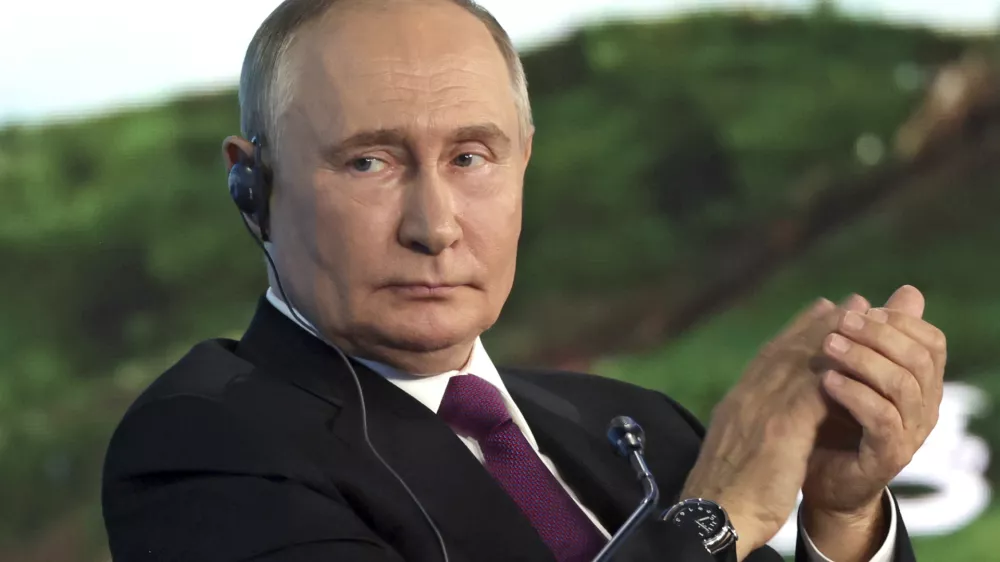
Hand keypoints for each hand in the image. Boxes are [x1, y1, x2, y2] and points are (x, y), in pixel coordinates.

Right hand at [680, 297, 844, 559]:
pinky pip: (815, 391)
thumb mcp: (736, 449)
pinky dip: (838, 372)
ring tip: (864, 318)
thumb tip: (762, 421)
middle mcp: (747, 396)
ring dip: (837, 337)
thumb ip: (752, 426)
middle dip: (823, 323)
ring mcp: (761, 409)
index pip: (770, 356)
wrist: (714, 515)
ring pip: (803, 361)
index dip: (800, 332)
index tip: (822, 311)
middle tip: (852, 302)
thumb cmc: (724, 494)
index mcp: (737, 402)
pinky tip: (860, 361)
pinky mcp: (779, 428)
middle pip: (789, 349)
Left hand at [802, 285, 946, 559]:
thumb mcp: (850, 369)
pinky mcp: (888, 456)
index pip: (931, 341)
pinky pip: (882, 418)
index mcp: (920, 383)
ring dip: (863, 359)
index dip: (898, 322)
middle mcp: (923, 408)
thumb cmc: (834, 418)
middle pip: (920, 359)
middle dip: (878, 335)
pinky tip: (826, 380)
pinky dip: (855, 393)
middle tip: (839, 324)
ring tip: (828, 346)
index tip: (859, 310)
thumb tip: (907, 290)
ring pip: (902, 385)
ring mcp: (910, 434)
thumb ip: (873, 334)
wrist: (816, 476)